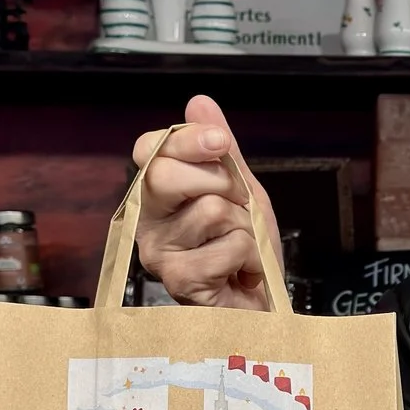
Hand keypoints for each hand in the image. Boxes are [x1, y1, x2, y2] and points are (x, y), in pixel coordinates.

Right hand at [132, 94, 281, 310]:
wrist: (262, 307)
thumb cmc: (244, 252)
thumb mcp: (241, 191)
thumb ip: (220, 150)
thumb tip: (199, 102)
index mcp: (157, 196)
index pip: (149, 150)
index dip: (186, 140)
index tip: (221, 144)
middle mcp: (148, 223)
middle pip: (166, 175)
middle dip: (221, 184)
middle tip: (238, 209)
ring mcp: (159, 255)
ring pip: (210, 209)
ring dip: (245, 227)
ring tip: (241, 247)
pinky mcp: (180, 282)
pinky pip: (229, 245)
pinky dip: (251, 256)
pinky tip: (242, 272)